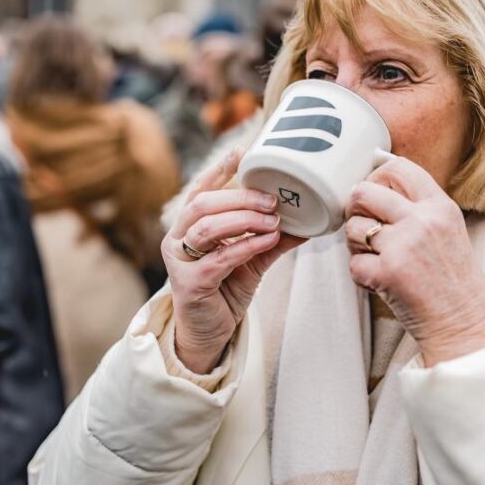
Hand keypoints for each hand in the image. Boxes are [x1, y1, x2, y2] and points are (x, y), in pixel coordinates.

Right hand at [162, 150, 303, 372]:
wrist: (210, 331)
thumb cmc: (225, 289)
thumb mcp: (252, 258)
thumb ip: (273, 237)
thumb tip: (307, 218)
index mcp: (188, 225)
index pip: (201, 189)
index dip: (220, 170)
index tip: (243, 153)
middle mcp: (177, 238)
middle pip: (204, 204)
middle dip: (240, 197)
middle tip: (272, 200)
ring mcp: (179, 261)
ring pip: (207, 228)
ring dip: (244, 220)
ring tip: (273, 221)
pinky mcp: (189, 283)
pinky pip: (219, 258)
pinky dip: (246, 246)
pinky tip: (267, 240)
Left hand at [344, 157, 484, 365]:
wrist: (464, 323)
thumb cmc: (453, 279)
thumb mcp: (448, 229)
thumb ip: (419, 207)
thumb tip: (376, 186)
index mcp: (440, 206)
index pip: (398, 167)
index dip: (377, 177)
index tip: (374, 193)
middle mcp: (422, 221)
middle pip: (364, 191)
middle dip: (355, 208)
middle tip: (364, 225)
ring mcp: (403, 246)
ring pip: (353, 226)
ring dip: (355, 243)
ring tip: (375, 256)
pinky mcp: (387, 274)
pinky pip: (353, 263)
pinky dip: (361, 274)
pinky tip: (380, 279)